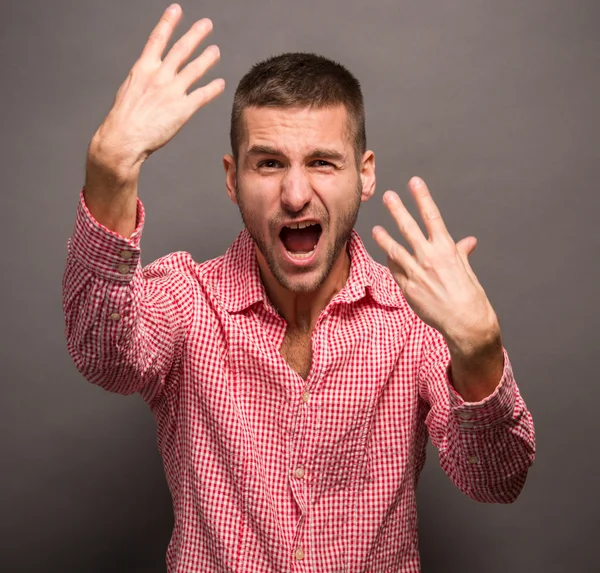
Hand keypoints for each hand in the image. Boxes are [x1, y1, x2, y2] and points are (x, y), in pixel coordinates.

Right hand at [90, 3, 224, 175]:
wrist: (124, 138)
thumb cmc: (123, 120)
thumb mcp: (129, 91)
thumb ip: (143, 81)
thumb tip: (149, 78)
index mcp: (143, 69)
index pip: (157, 40)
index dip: (168, 23)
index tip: (176, 9)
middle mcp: (159, 76)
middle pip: (181, 49)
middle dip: (195, 35)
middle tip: (207, 24)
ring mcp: (172, 91)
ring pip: (195, 69)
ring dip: (207, 58)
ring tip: (215, 51)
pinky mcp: (183, 109)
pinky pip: (202, 95)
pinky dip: (213, 88)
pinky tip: (220, 84)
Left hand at [372, 177, 500, 356]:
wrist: (465, 321)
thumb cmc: (469, 295)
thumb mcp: (466, 269)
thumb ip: (461, 252)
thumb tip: (468, 241)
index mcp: (447, 249)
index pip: (432, 216)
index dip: (422, 197)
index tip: (414, 182)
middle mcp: (430, 257)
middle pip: (409, 227)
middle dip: (397, 209)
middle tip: (388, 196)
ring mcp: (417, 273)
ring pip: (395, 249)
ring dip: (384, 237)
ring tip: (376, 228)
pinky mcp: (408, 288)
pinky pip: (395, 270)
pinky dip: (391, 261)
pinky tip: (386, 255)